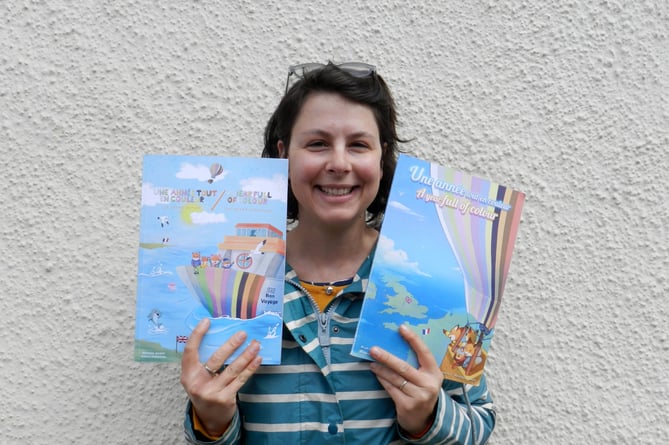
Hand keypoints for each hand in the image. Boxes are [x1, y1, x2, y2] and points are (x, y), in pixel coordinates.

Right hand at [180, 318, 261, 436]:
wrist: (209, 419)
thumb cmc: (204, 389)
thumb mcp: (197, 377)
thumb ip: (203, 361)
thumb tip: (220, 334)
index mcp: (187, 374)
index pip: (189, 351)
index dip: (197, 335)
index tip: (207, 321)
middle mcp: (197, 384)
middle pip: (216, 359)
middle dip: (231, 345)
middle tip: (243, 333)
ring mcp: (211, 392)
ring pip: (232, 369)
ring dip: (246, 355)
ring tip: (255, 344)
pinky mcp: (225, 399)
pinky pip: (240, 380)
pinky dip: (250, 368)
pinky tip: (257, 360)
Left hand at [369, 324, 441, 435]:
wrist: (424, 419)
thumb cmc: (421, 390)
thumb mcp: (425, 377)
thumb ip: (416, 364)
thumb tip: (395, 343)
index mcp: (435, 373)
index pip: (424, 352)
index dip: (413, 339)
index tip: (401, 327)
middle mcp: (429, 384)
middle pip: (404, 367)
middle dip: (387, 357)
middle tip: (373, 349)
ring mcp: (419, 396)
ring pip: (395, 378)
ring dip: (381, 369)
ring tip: (371, 361)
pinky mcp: (407, 405)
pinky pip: (391, 389)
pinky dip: (382, 380)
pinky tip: (376, 374)